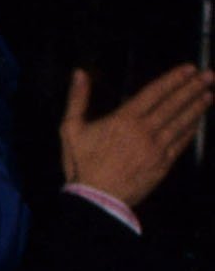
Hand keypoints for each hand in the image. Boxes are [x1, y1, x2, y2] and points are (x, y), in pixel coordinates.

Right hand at [60, 64, 212, 211]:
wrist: (95, 201)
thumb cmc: (82, 166)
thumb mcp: (71, 129)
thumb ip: (77, 99)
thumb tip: (79, 73)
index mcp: (124, 119)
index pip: (155, 92)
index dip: (174, 79)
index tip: (188, 69)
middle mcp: (144, 131)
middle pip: (173, 105)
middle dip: (193, 88)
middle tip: (208, 76)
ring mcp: (156, 149)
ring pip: (181, 123)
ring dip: (196, 107)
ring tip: (209, 95)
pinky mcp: (161, 165)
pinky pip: (180, 144)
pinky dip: (190, 131)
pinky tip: (197, 123)